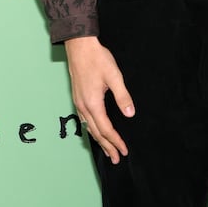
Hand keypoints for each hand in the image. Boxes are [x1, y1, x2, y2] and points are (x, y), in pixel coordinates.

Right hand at [65, 35, 134, 162]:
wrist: (80, 47)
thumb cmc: (98, 59)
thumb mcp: (114, 77)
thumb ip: (122, 96)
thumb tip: (130, 114)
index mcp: (93, 103)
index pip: (106, 129)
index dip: (115, 141)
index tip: (124, 150)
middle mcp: (83, 106)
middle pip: (96, 132)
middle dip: (107, 146)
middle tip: (117, 158)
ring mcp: (78, 103)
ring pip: (89, 127)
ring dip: (99, 140)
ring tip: (108, 150)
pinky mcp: (78, 98)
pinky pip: (85, 120)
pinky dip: (92, 130)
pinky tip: (96, 131)